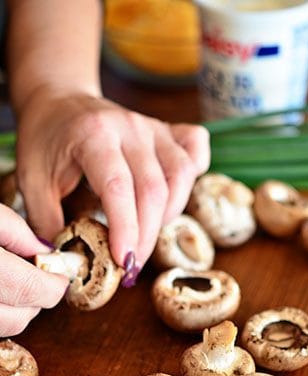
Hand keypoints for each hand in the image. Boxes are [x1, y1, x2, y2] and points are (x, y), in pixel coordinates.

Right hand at [0, 204, 67, 335]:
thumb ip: (16, 230)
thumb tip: (45, 251)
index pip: (31, 290)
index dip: (53, 285)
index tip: (58, 275)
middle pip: (17, 319)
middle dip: (35, 301)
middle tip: (38, 279)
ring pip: (2, 327)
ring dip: (16, 310)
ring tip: (16, 282)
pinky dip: (0, 311)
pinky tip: (0, 288)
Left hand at [14, 89, 209, 282]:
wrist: (60, 100)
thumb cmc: (46, 140)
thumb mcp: (32, 180)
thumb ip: (49, 221)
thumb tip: (70, 264)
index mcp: (93, 134)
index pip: (118, 187)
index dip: (125, 228)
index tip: (123, 261)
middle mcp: (130, 127)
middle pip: (154, 189)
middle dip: (147, 235)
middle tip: (133, 264)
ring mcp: (153, 127)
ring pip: (181, 176)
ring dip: (170, 214)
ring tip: (147, 233)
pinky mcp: (169, 131)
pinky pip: (196, 153)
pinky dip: (193, 178)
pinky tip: (175, 196)